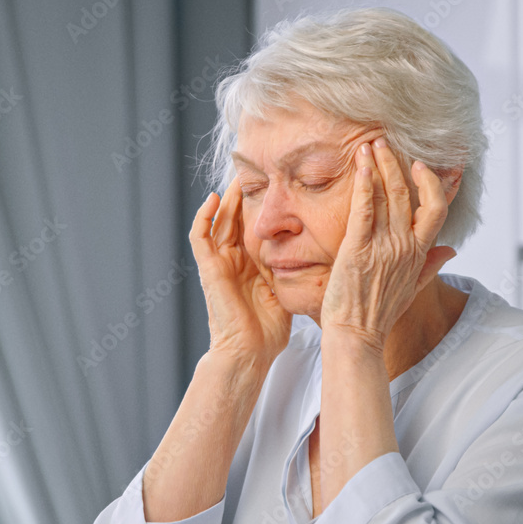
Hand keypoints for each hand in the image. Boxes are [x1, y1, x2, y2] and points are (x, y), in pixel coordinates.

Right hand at [190, 177, 292, 367]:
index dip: (263, 207)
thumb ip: (295, 271)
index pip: (255, 227)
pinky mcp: (208, 268)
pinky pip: (199, 236)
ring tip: (237, 176)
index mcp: (251, 265)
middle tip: (257, 171)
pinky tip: (215, 198)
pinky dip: (204, 216)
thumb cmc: (268, 332)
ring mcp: (219, 263)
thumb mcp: (287, 291)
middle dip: (244, 195)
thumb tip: (323, 254)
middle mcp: (233, 261)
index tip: (279, 186)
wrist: (249, 352)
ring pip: (218, 221)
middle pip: (236, 218)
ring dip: (226, 198)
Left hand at [320, 137, 456, 352]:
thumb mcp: (412, 289)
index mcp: (418, 254)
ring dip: (379, 165)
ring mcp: (383, 247)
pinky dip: (362, 183)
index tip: (422, 166)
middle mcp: (404, 246)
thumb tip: (451, 251)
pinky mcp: (357, 249)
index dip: (434, 184)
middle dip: (397, 164)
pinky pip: (363, 208)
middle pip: (409, 194)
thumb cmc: (378, 314)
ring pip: (387, 195)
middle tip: (385, 143)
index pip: (436, 210)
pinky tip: (360, 164)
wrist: (357, 336)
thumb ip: (431, 266)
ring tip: (370, 144)